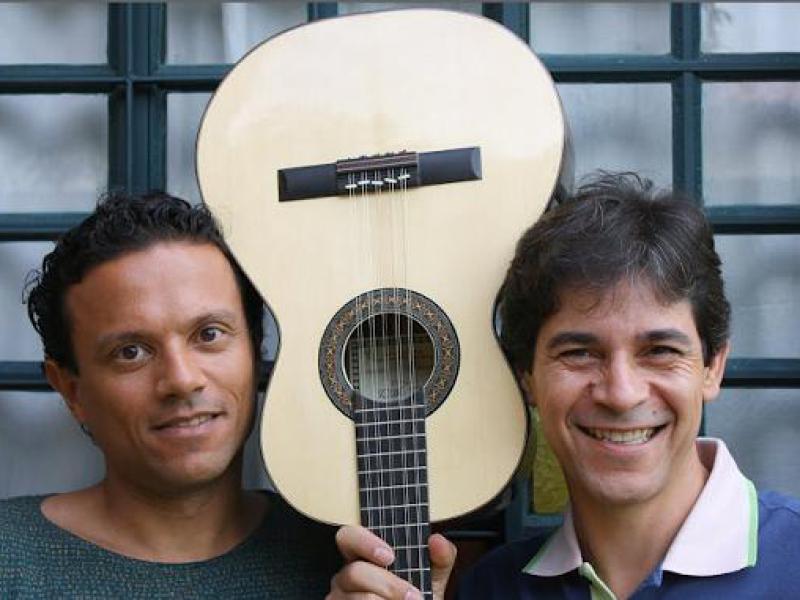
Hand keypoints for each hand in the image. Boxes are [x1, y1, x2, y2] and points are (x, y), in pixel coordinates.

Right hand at [327, 525, 456, 598]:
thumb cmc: (415, 598)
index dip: (365, 542)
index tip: (390, 556)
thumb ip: (439, 558)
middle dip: (388, 584)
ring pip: (361, 599)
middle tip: (413, 596)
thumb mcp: (432, 578)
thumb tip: (437, 541)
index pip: (348, 536)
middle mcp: (345, 576)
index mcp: (363, 556)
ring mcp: (340, 599)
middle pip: (355, 572)